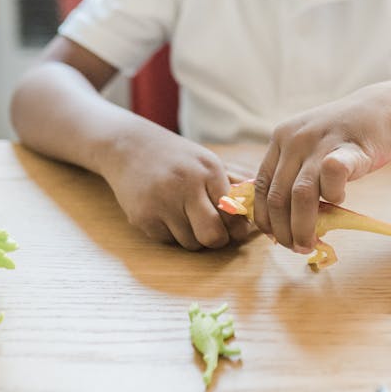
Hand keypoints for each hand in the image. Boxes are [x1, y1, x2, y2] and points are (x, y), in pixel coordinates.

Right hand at [103, 131, 251, 250]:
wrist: (129, 148)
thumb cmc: (178, 158)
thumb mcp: (207, 161)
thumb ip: (236, 182)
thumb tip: (260, 205)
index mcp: (208, 169)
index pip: (234, 213)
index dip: (238, 227)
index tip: (235, 227)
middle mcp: (186, 185)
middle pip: (213, 235)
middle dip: (218, 240)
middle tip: (215, 232)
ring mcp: (162, 202)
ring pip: (191, 243)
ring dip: (194, 237)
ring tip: (187, 216)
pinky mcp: (143, 217)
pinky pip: (168, 241)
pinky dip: (172, 234)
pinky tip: (166, 213)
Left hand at [253, 83, 390, 252]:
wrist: (385, 107)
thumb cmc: (346, 135)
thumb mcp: (311, 146)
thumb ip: (295, 173)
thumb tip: (282, 220)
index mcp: (281, 139)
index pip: (261, 186)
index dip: (264, 217)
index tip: (274, 237)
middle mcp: (294, 139)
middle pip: (278, 196)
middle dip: (283, 230)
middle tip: (296, 247)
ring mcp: (320, 142)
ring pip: (300, 195)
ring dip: (302, 226)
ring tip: (309, 243)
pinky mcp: (347, 147)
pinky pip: (331, 179)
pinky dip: (333, 197)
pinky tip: (340, 200)